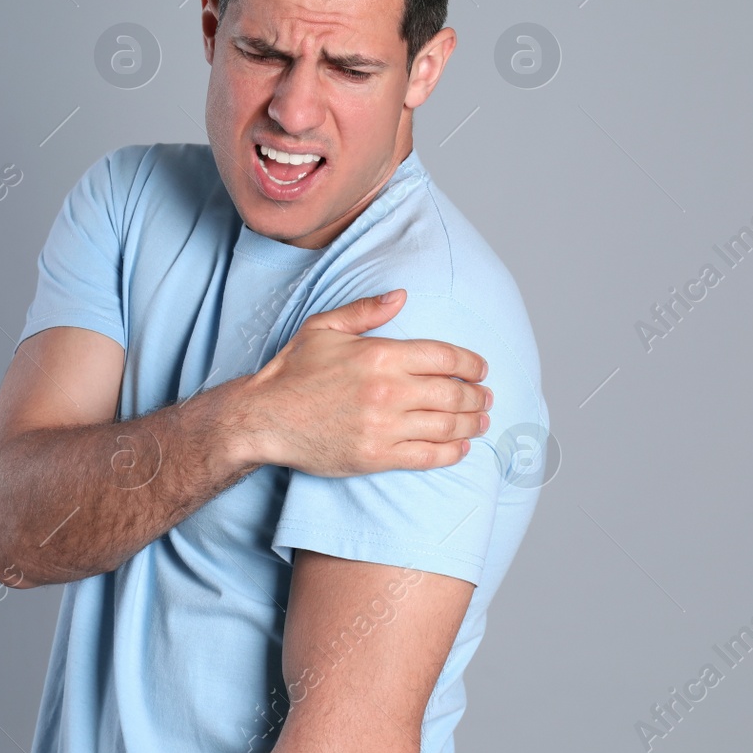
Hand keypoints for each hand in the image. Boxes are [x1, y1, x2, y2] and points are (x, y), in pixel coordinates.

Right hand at [234, 289, 491, 475]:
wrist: (264, 418)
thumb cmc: (292, 371)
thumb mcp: (324, 327)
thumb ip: (366, 310)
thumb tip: (401, 296)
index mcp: (380, 354)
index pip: (445, 357)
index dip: (472, 364)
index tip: (481, 369)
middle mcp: (387, 390)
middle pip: (453, 393)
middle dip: (478, 396)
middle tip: (487, 398)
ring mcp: (384, 426)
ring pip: (447, 426)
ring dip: (472, 424)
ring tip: (482, 421)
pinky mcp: (376, 457)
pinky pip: (428, 456)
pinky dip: (452, 452)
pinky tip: (461, 447)